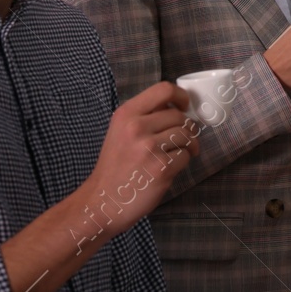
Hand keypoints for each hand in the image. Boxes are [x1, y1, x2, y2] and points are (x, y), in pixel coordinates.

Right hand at [77, 82, 199, 236]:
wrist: (102, 202)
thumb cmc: (115, 167)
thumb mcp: (120, 131)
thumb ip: (144, 116)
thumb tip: (176, 105)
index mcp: (126, 114)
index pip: (164, 89)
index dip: (181, 96)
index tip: (185, 106)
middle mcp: (136, 127)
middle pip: (179, 116)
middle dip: (186, 128)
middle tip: (182, 140)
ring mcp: (149, 148)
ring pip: (186, 135)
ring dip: (188, 145)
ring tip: (178, 154)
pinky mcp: (161, 168)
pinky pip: (185, 156)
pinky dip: (183, 162)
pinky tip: (170, 168)